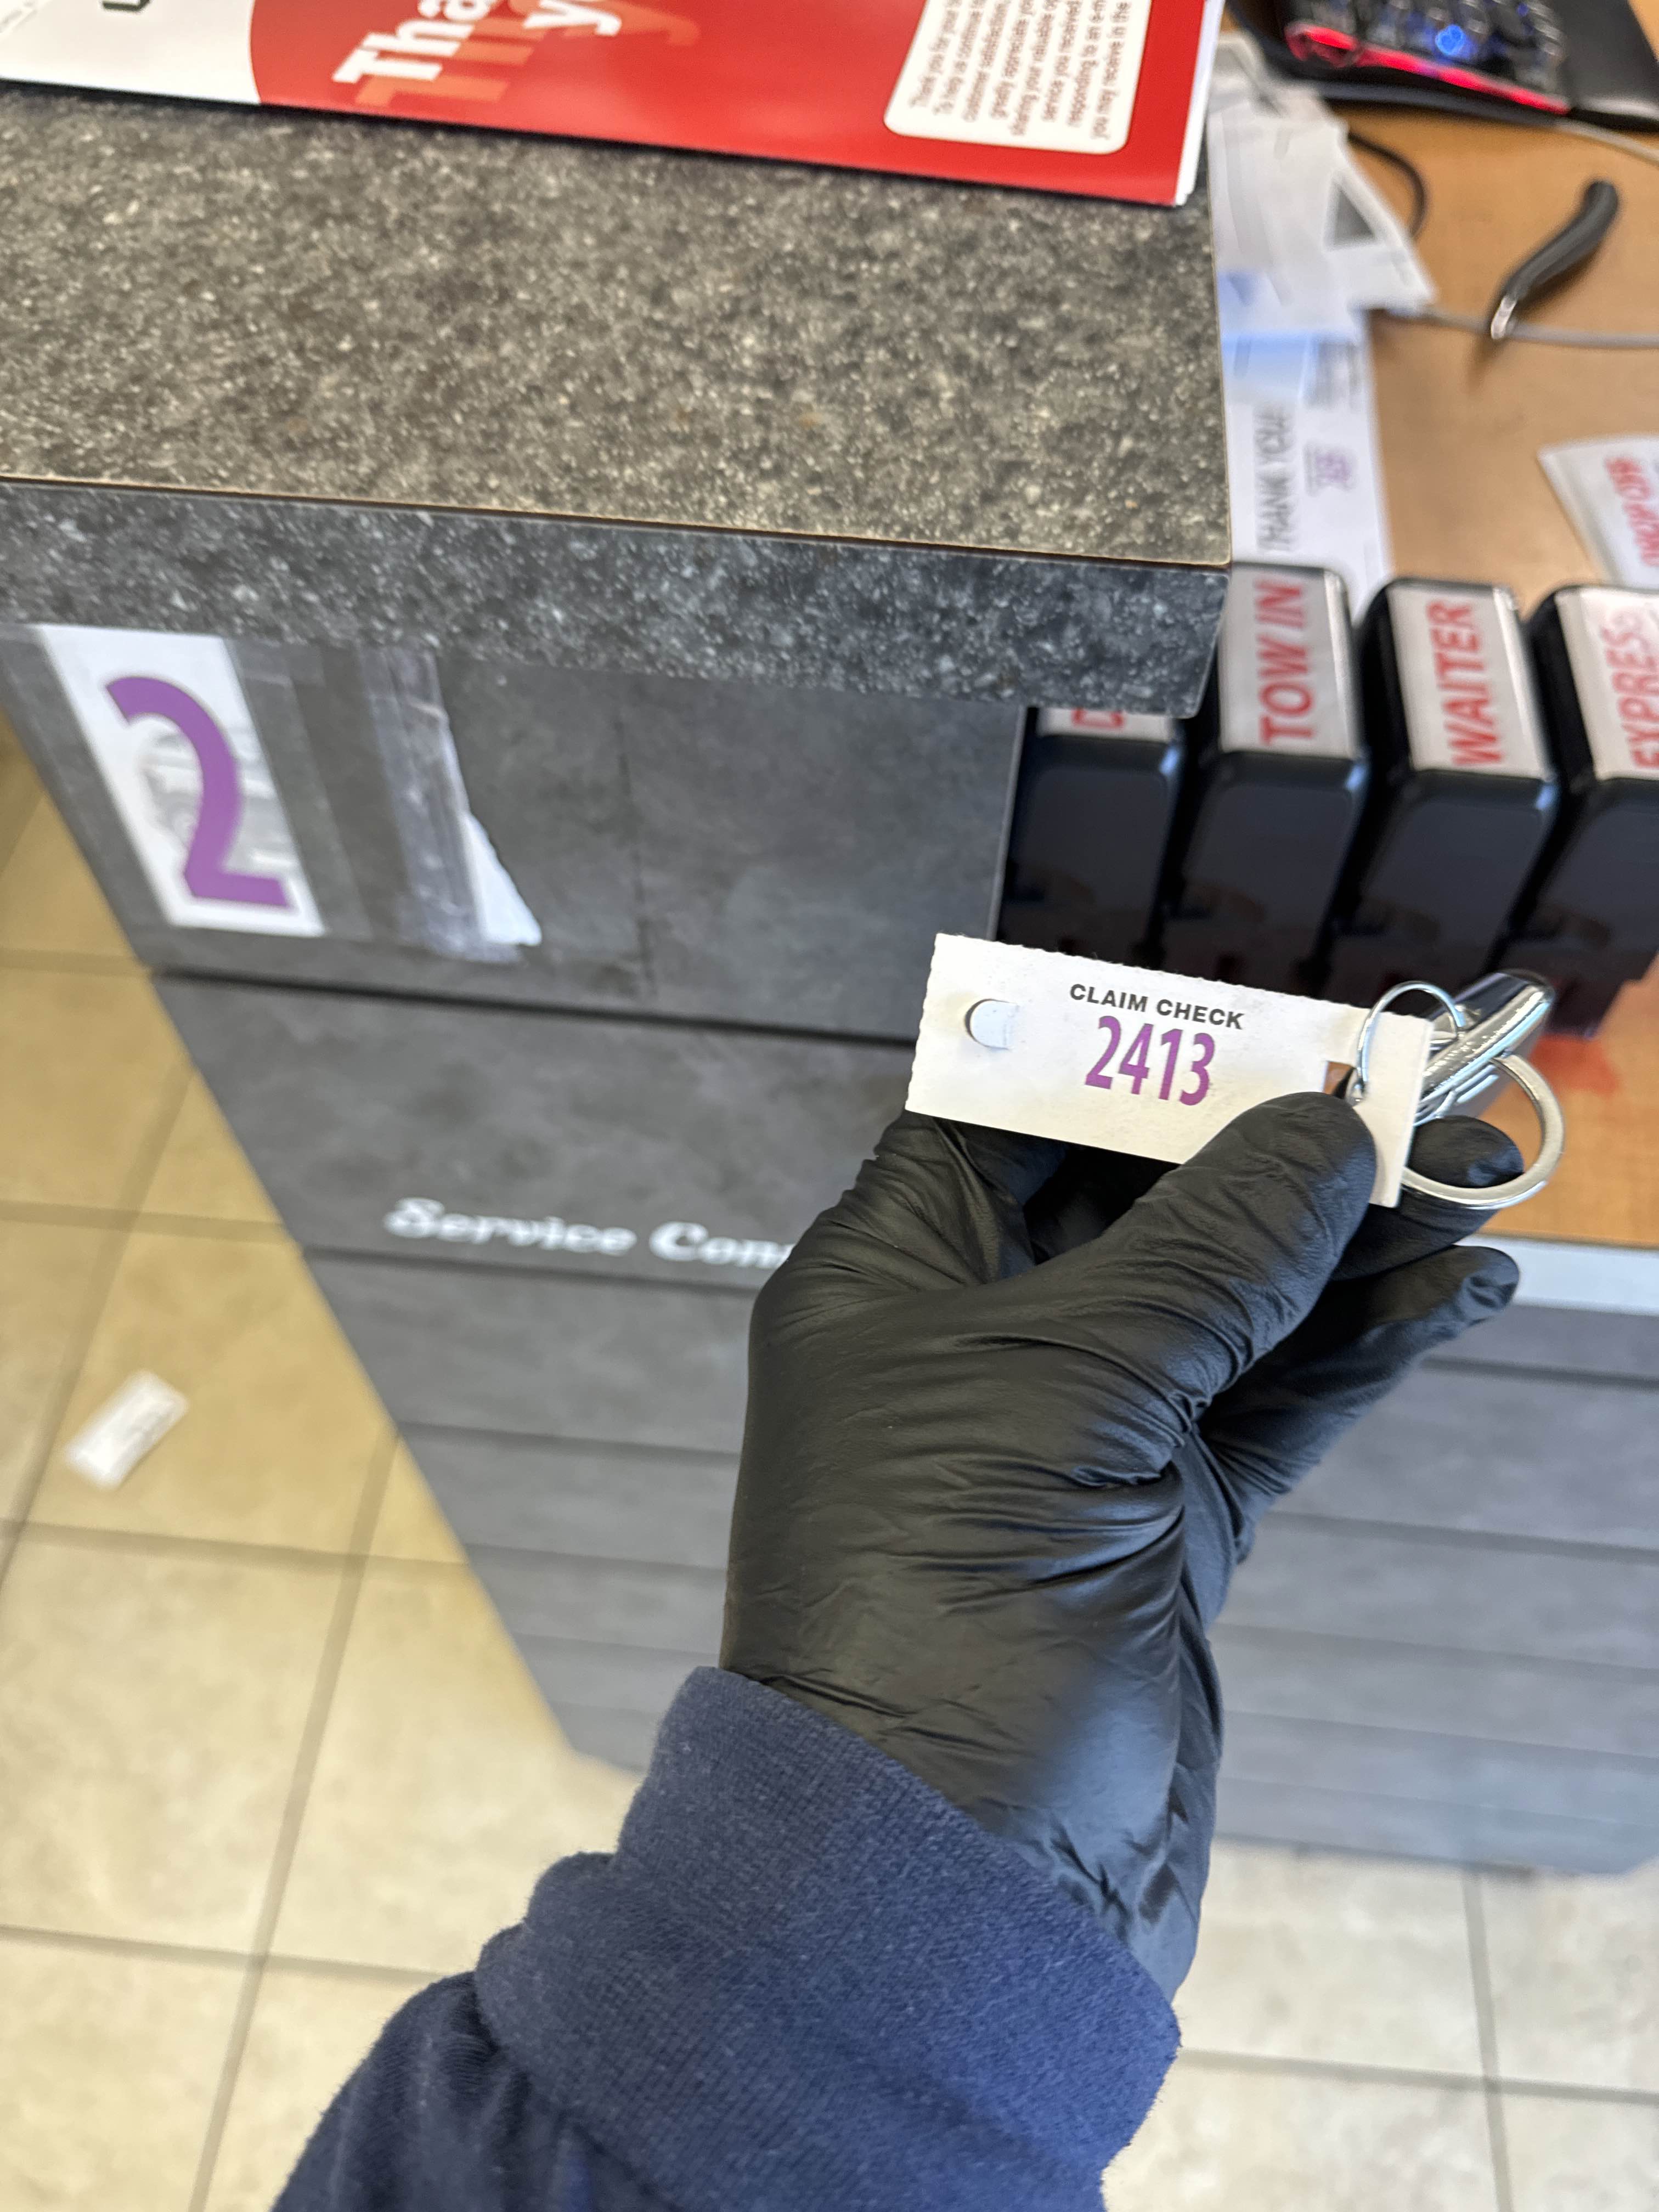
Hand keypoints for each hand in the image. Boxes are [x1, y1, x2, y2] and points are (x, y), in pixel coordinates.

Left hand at [721, 1097, 1518, 1996]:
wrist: (952, 1872)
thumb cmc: (942, 1605)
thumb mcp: (1072, 1384)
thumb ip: (1209, 1249)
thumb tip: (1323, 1128)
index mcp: (891, 1279)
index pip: (1009, 1117)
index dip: (1130, 1060)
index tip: (1257, 1027)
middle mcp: (976, 1343)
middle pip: (1136, 1203)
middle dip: (1268, 1152)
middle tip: (1405, 1097)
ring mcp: (1076, 1436)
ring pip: (1226, 1303)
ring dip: (1342, 1248)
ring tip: (1461, 1183)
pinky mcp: (1159, 1522)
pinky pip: (1272, 1405)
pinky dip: (1359, 1352)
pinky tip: (1451, 1293)